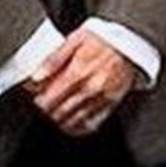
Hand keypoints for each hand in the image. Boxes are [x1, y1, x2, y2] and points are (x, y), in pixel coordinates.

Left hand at [27, 29, 143, 138]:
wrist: (131, 44)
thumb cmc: (103, 40)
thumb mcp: (75, 39)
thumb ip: (54, 58)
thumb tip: (36, 76)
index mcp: (77, 72)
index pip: (49, 97)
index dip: (37, 101)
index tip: (34, 97)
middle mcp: (89, 88)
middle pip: (58, 112)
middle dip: (46, 112)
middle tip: (41, 106)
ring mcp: (100, 99)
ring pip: (72, 120)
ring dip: (58, 120)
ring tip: (53, 114)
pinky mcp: (110, 105)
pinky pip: (90, 124)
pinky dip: (77, 127)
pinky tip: (70, 123)